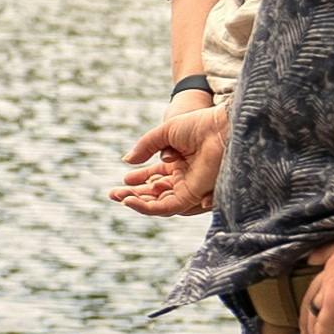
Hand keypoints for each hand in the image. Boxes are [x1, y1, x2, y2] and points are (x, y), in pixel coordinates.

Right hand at [110, 99, 225, 218]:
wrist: (220, 128)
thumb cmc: (198, 126)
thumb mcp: (165, 133)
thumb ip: (145, 146)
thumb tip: (126, 161)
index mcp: (179, 163)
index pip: (155, 176)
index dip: (138, 179)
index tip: (124, 179)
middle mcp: (184, 177)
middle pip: (154, 193)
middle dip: (133, 194)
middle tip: (113, 194)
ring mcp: (187, 188)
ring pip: (158, 203)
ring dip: (137, 202)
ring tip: (120, 197)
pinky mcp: (191, 196)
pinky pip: (166, 207)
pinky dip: (147, 207)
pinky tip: (131, 201)